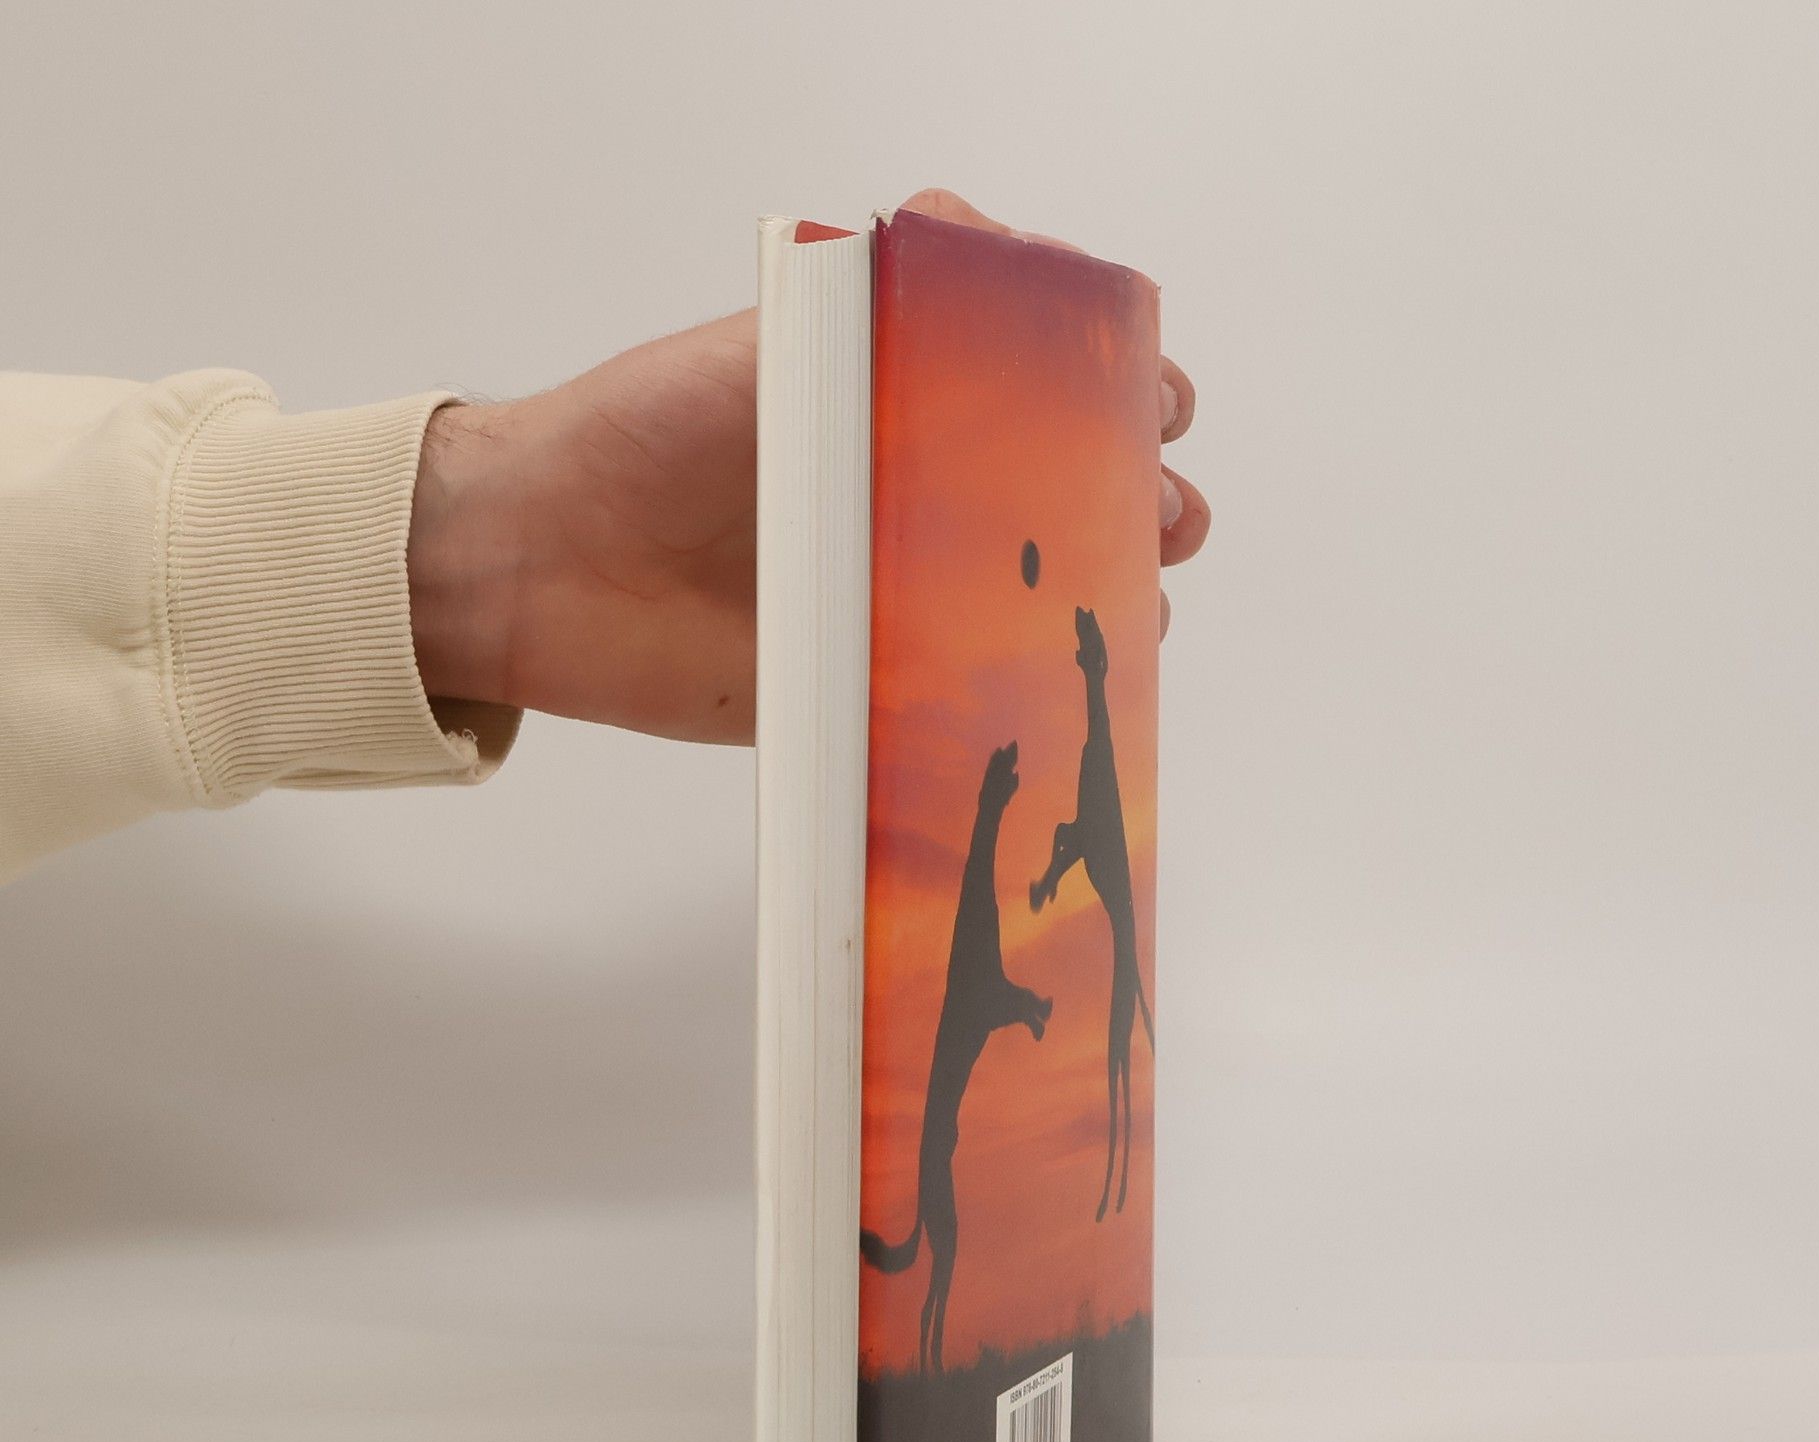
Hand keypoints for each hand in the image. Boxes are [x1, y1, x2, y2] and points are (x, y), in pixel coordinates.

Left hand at [407, 189, 1210, 746]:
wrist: (547, 564)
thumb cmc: (651, 430)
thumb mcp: (778, 339)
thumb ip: (880, 307)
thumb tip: (986, 255)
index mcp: (906, 402)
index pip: (1046, 388)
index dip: (1119, 393)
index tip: (1158, 404)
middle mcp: (916, 497)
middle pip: (1068, 497)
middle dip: (1139, 499)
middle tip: (1160, 513)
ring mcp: (902, 594)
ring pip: (1038, 598)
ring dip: (1106, 597)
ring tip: (1131, 601)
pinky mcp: (876, 686)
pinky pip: (970, 698)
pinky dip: (1028, 697)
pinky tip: (1070, 689)